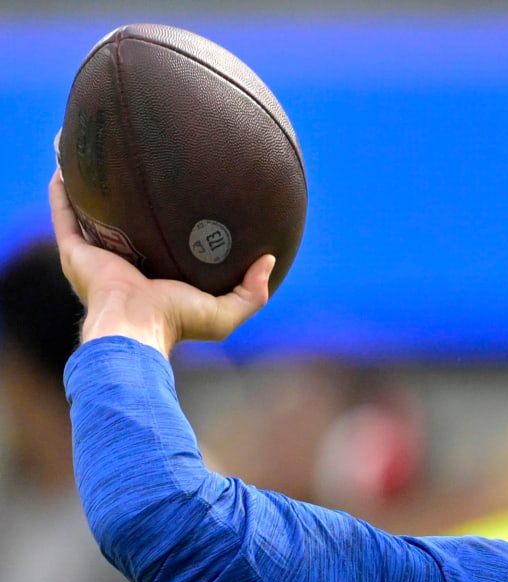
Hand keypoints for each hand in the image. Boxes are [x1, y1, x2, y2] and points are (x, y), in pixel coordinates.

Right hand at [48, 167, 272, 357]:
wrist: (136, 327)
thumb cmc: (178, 322)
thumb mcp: (224, 312)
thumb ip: (251, 293)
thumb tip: (269, 261)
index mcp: (154, 277)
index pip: (160, 246)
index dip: (166, 224)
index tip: (180, 196)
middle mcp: (122, 264)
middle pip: (122, 226)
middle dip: (126, 201)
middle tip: (137, 167)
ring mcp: (95, 257)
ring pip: (87, 214)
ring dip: (85, 186)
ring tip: (90, 152)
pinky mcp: (73, 251)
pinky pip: (64, 212)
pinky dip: (60, 188)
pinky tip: (63, 160)